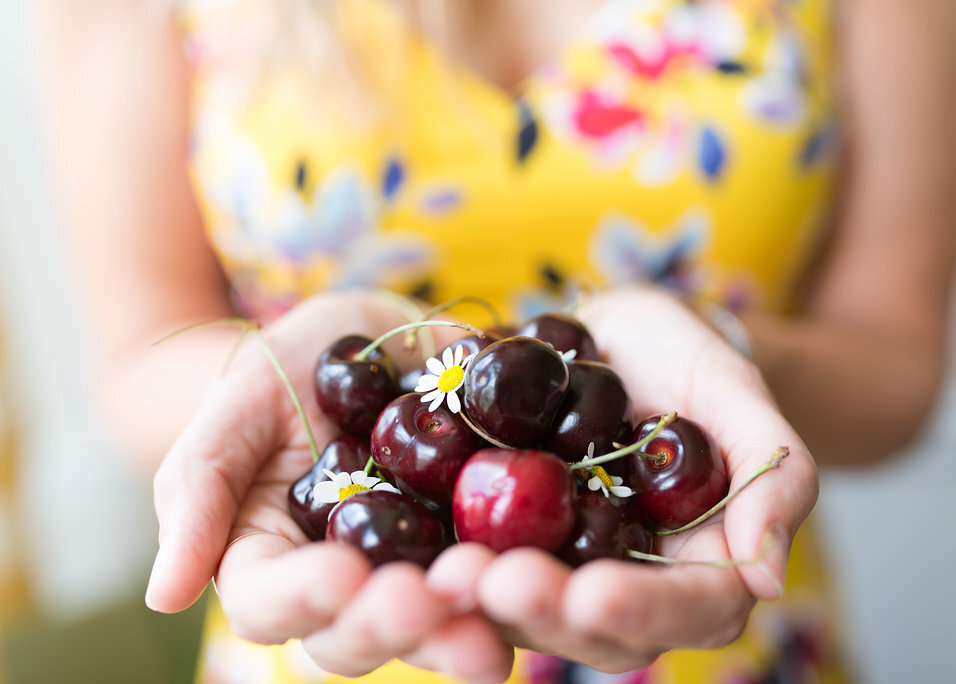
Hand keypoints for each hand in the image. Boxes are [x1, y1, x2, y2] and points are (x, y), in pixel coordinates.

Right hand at [144, 291, 513, 682]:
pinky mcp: (479, 548)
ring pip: (432, 626)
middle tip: (431, 597)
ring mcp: (415, 571)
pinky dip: (522, 582)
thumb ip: (197, 483)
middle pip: (353, 636)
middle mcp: (345, 584)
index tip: (342, 573)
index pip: (270, 603)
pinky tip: (552, 571)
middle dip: (392, 623)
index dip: (304, 598)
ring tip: (497, 593)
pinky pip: (500, 580)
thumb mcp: (241, 399)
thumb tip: (162, 594)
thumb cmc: (296, 364)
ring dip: (464, 622)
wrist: (385, 338)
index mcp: (273, 558)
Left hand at [427, 285, 817, 672]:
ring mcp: (561, 563)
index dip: (645, 610)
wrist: (614, 335)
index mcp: (700, 563)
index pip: (690, 610)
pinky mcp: (504, 538)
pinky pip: (477, 558)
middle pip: (596, 627)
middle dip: (547, 611)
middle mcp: (627, 579)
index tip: (595, 594)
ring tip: (447, 573)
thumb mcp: (738, 397)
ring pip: (529, 607)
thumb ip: (775, 474)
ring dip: (486, 599)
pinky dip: (448, 560)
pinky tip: (414, 550)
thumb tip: (768, 578)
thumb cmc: (690, 361)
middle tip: (498, 584)